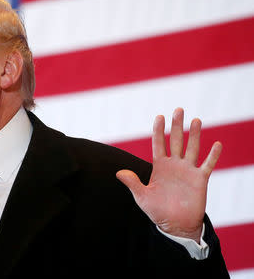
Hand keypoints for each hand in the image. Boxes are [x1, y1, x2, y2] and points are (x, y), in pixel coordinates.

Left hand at [116, 108, 221, 242]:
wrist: (175, 225)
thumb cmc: (157, 211)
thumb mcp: (142, 196)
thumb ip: (132, 183)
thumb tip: (119, 173)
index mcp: (159, 166)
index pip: (158, 144)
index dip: (159, 130)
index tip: (159, 116)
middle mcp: (174, 165)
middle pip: (176, 141)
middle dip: (177, 126)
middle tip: (179, 109)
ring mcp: (187, 171)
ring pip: (192, 148)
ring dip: (195, 135)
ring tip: (196, 120)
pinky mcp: (200, 180)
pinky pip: (207, 165)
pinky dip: (212, 155)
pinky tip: (216, 144)